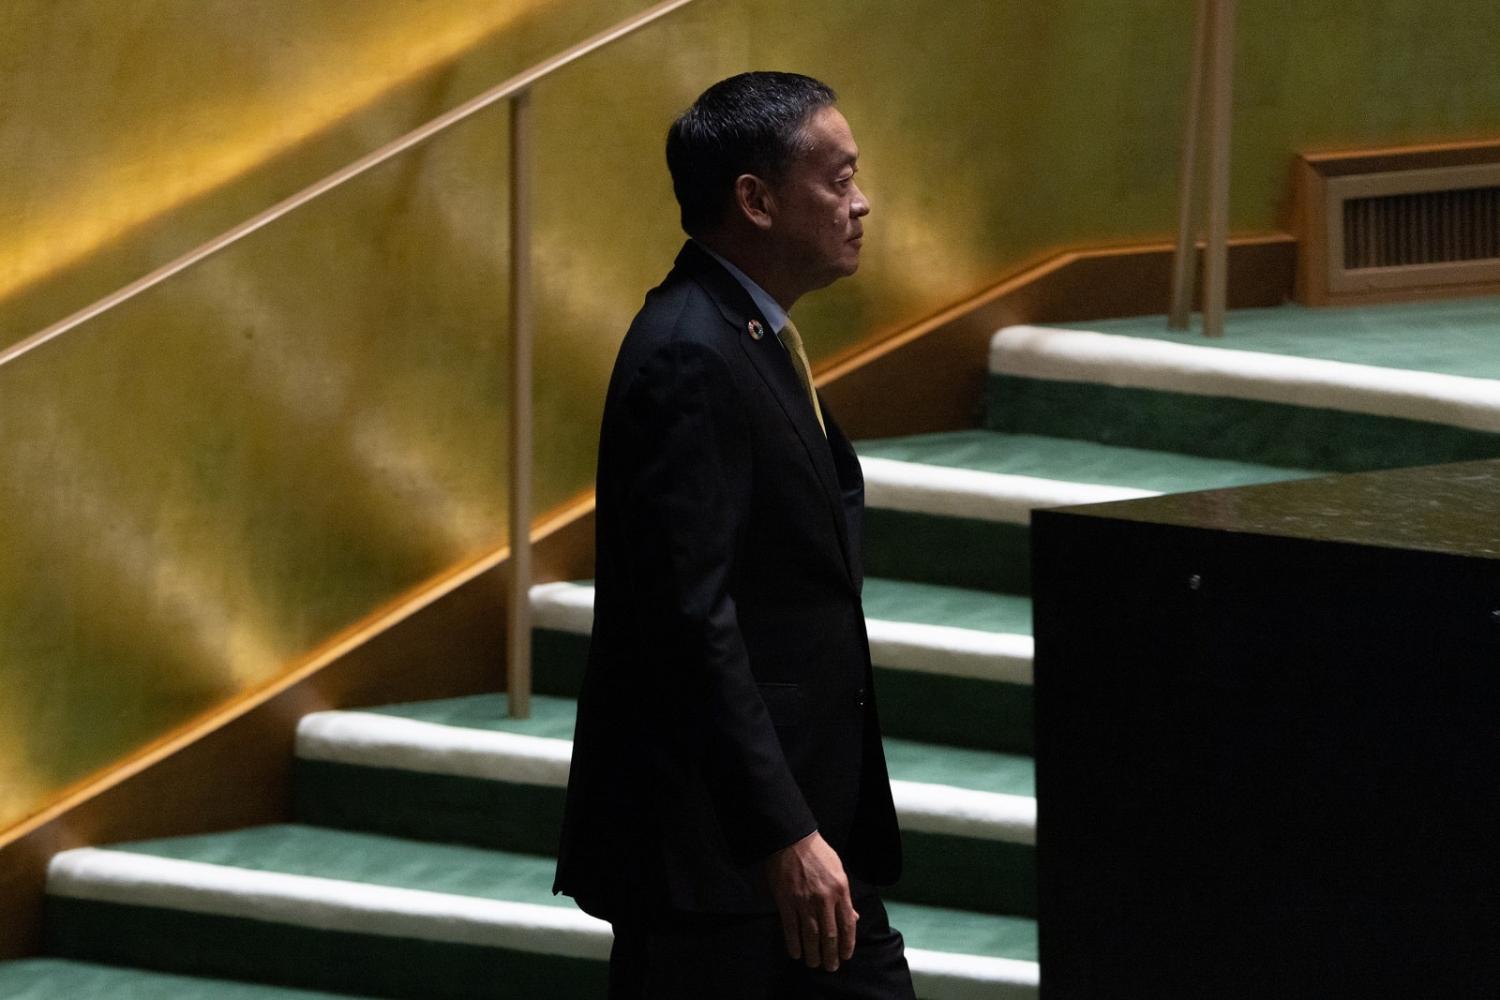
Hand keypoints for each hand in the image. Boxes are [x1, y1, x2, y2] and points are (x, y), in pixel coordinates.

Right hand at [765, 830, 858, 971]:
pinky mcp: (786, 901)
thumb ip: (845, 897)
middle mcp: (824, 899)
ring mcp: (804, 901)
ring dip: (813, 953)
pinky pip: (791, 928)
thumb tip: (853, 917)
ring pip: (811, 935)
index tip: (846, 956)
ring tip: (814, 963)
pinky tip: (796, 953)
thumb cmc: (818, 853)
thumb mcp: (839, 871)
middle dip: (831, 954)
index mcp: (840, 890)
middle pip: (830, 935)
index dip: (847, 944)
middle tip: (831, 966)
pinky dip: (793, 943)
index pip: (847, 924)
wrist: (791, 839)